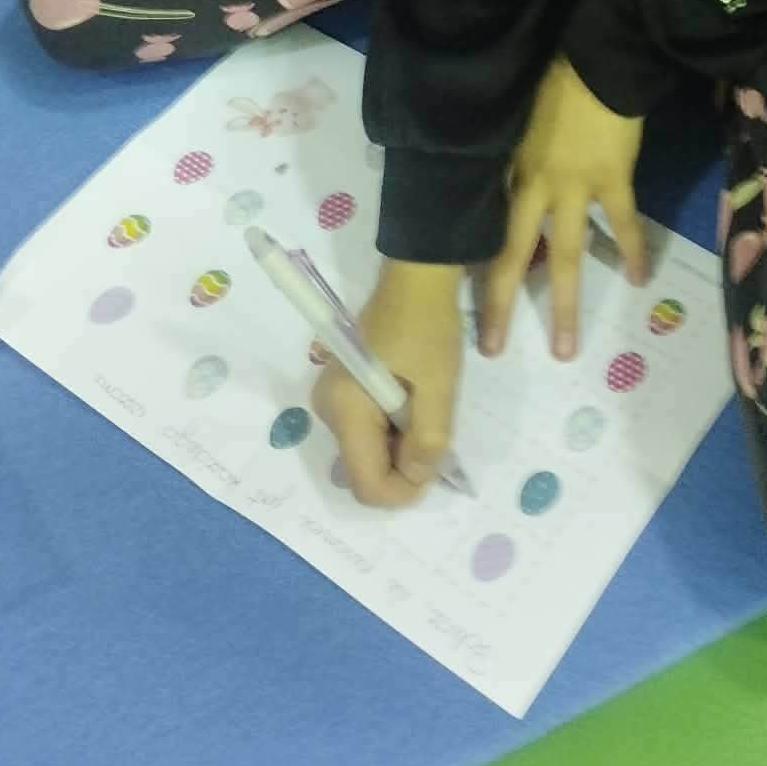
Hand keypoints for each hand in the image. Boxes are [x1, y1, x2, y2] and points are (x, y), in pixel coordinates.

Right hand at [312, 258, 462, 507]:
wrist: (417, 275)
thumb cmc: (428, 325)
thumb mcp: (439, 384)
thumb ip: (429, 440)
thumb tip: (418, 479)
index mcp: (344, 408)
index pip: (367, 484)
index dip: (405, 490)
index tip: (438, 466)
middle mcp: (328, 409)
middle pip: (366, 470)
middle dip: (405, 465)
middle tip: (437, 429)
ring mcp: (332, 399)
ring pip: (369, 452)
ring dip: (402, 445)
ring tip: (427, 407)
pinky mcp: (343, 390)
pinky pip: (369, 430)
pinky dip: (395, 427)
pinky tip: (415, 400)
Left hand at [480, 53, 647, 361]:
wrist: (595, 56)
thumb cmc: (550, 77)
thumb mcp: (511, 115)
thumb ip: (502, 151)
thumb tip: (484, 172)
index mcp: (505, 169)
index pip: (479, 225)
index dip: (468, 261)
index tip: (454, 297)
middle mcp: (532, 186)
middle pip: (511, 254)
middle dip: (500, 303)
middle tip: (492, 348)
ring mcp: (573, 187)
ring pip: (565, 255)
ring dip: (564, 303)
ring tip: (564, 347)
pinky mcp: (612, 179)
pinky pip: (623, 224)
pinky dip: (633, 250)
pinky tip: (640, 278)